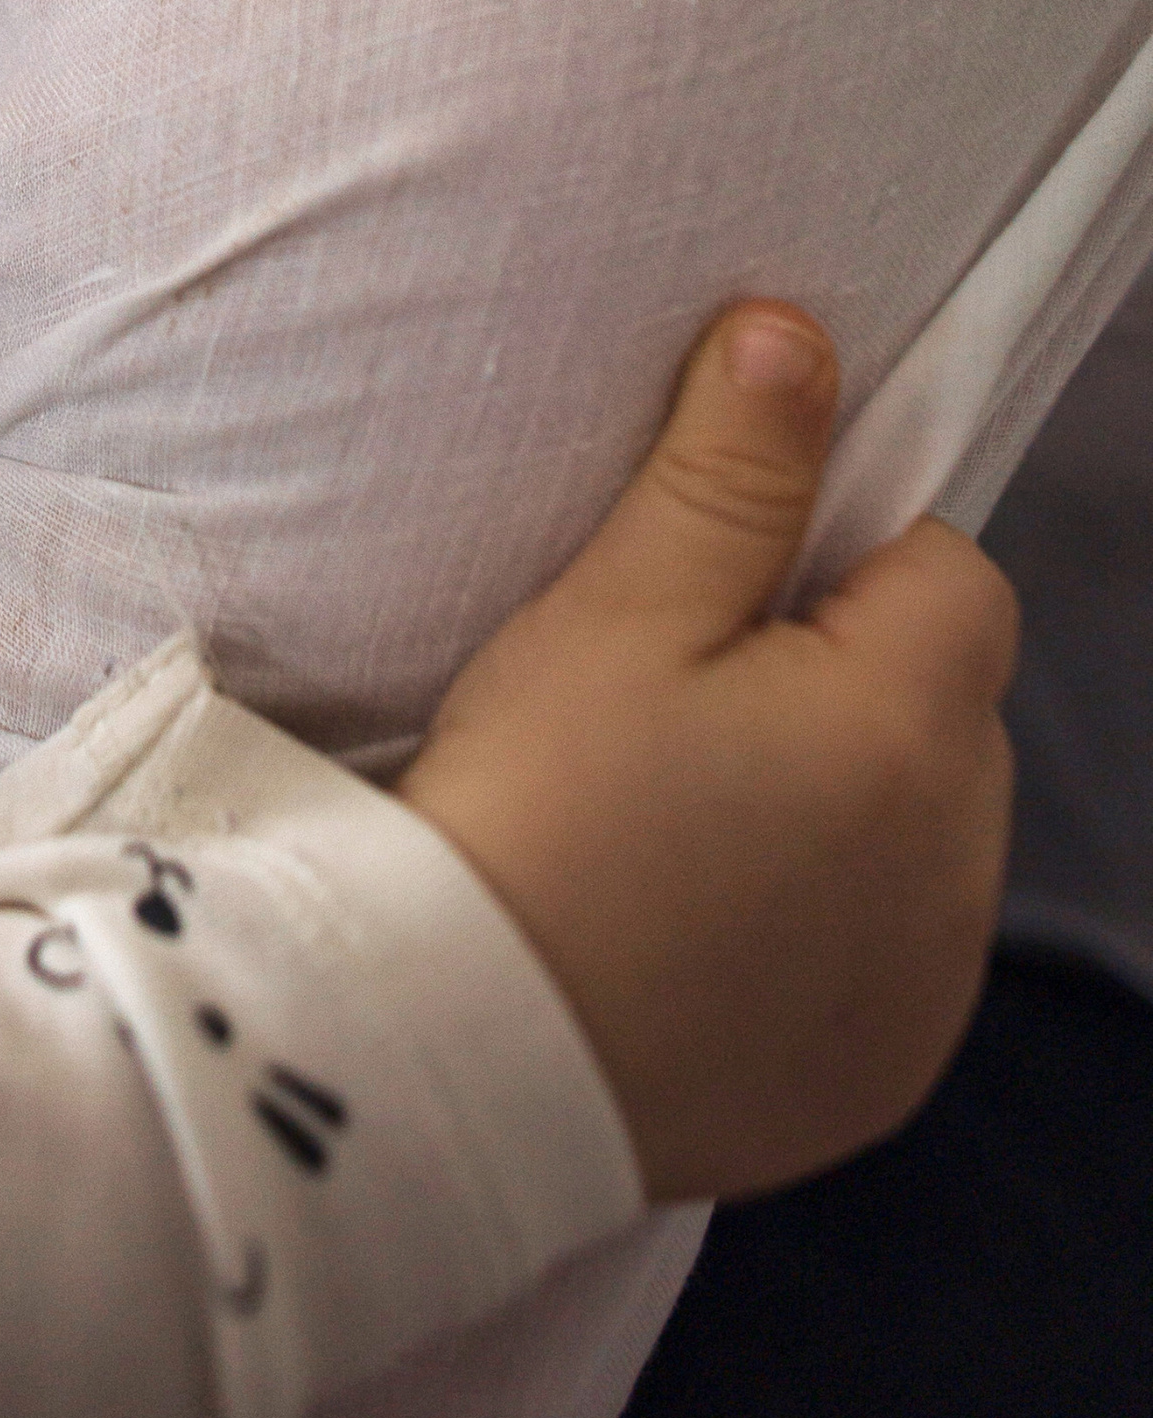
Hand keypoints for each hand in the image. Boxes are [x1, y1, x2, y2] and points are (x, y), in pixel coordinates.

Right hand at [401, 304, 1018, 1207]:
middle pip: (941, 703)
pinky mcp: (883, 1079)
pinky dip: (818, 924)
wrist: (457, 1063)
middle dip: (841, 677)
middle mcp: (959, 869)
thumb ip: (728, 470)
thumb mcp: (613, 613)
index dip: (836, 553)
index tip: (711, 591)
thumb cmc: (530, 819)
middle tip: (669, 701)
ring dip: (840, 802)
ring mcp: (930, 988)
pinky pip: (889, 953)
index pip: (950, 574)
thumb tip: (798, 338)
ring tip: (671, 816)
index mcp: (910, 732)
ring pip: (921, 828)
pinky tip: (694, 921)